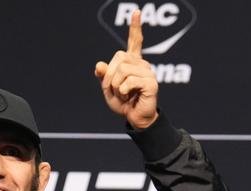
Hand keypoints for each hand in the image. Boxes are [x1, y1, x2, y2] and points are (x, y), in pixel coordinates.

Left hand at [94, 10, 158, 129]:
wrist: (136, 118)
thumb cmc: (124, 103)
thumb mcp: (108, 88)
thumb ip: (103, 76)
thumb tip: (99, 64)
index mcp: (133, 62)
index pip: (135, 42)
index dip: (135, 27)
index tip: (136, 12)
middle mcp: (142, 64)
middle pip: (119, 57)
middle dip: (110, 75)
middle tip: (115, 90)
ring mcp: (148, 73)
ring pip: (122, 69)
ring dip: (116, 86)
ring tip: (123, 95)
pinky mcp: (151, 83)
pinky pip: (128, 81)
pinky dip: (122, 92)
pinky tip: (129, 97)